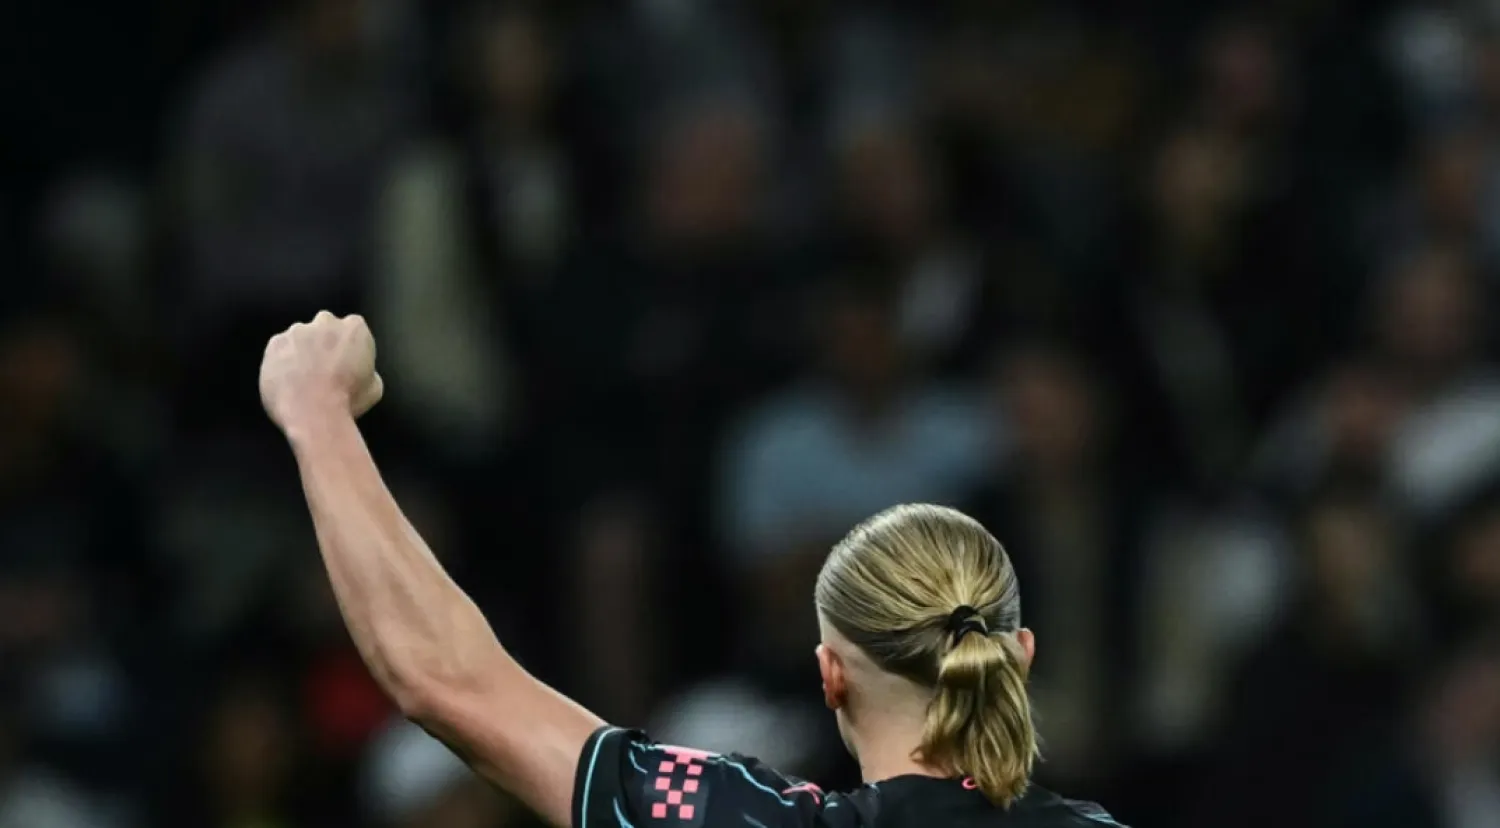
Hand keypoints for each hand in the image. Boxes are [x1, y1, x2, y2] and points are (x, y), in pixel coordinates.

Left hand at [260, 311, 383, 431]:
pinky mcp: (274, 344)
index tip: (348, 364)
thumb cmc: (348, 401)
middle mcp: (325, 322)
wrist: (313, 413)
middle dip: (324, 343)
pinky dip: (282, 362)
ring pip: (299, 337)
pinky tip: (287, 382)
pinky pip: (279, 350)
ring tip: (302, 379)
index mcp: (354, 328)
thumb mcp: (375, 387)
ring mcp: (296, 331)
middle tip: (325, 369)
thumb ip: (367, 370)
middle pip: (325, 327)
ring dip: (302, 352)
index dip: (350, 348)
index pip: (354, 329)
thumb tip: (360, 373)